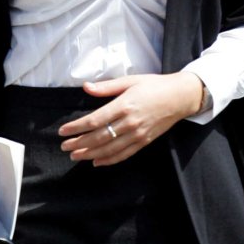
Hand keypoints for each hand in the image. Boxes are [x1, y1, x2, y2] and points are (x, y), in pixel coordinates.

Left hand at [59, 72, 203, 166]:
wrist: (180, 97)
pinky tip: (97, 162)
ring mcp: (138, 134)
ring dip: (90, 154)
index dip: (77, 127)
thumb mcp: (130, 80)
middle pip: (99, 137)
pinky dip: (109, 160)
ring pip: (109, 149)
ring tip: (75, 156)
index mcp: (124, 105)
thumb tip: (86, 87)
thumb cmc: (153, 85)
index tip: (63, 131)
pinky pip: (124, 154)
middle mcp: (130, 122)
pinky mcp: (144, 141)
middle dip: (79, 143)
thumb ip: (107, 87)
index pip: (95, 120)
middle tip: (64, 146)